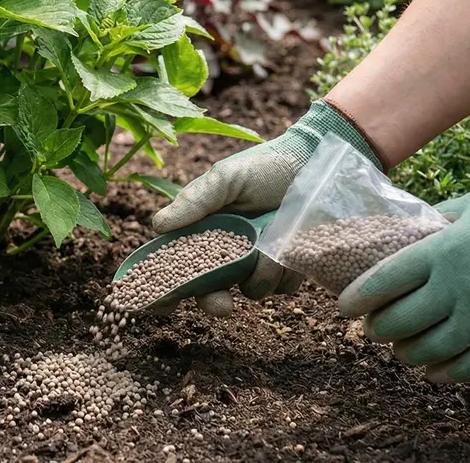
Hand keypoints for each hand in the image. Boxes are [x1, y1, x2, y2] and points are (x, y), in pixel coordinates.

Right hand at [150, 100, 383, 315]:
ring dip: (262, 274)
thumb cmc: (264, 166)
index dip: (166, 286)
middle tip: (223, 307)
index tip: (161, 305)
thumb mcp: (225, 178)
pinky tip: (292, 244)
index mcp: (204, 229)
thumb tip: (157, 225)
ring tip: (275, 241)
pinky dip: (287, 271)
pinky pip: (283, 286)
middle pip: (210, 290)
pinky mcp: (286, 267)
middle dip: (214, 301)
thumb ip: (194, 201)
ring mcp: (257, 261)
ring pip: (251, 289)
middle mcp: (227, 250)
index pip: (177, 262)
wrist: (312, 163)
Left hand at [338, 148, 469, 382]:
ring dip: (407, 354)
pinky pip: (469, 366)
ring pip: (430, 350)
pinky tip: (434, 371)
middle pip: (400, 322)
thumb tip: (409, 228)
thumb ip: (437, 220)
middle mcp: (456, 287)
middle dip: (378, 330)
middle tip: (370, 329)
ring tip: (400, 350)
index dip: (358, 299)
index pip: (384, 281)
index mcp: (442, 251)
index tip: (342, 308)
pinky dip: (445, 373)